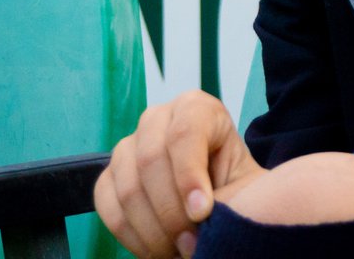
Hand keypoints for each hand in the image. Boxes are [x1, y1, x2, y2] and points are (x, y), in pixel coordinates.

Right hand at [94, 90, 263, 258]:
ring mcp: (129, 146)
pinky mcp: (110, 175)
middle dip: (170, 210)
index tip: (202, 213)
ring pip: (128, 186)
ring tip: (177, 249)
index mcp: (196, 108)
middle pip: (151, 159)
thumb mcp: (247, 182)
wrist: (214, 195)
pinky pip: (107, 205)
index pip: (184, 132)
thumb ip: (234, 193)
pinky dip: (130, 234)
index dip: (189, 175)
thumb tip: (204, 214)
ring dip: (151, 228)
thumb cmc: (233, 184)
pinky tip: (154, 249)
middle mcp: (158, 119)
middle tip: (191, 242)